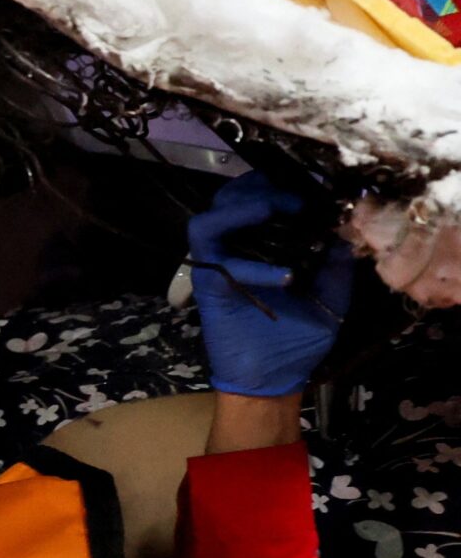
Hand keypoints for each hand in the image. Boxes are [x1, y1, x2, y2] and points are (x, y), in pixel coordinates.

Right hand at [187, 172, 355, 398]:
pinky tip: (284, 272)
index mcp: (265, 242)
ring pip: (211, 216)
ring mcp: (219, 263)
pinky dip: (249, 263)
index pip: (263, 194)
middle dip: (262, 185)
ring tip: (280, 211)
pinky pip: (216, 261)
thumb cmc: (300, 337)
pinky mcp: (209, 285)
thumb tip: (349, 219)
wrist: (274, 377)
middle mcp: (237, 246)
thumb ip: (337, 257)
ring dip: (245, 207)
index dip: (284, 180)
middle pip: (231, 194)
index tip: (315, 180)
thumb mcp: (333, 292)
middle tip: (297, 195)